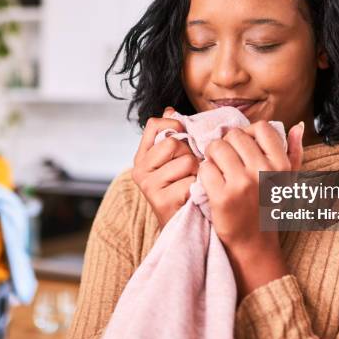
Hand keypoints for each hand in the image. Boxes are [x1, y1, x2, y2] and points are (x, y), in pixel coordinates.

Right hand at [131, 107, 198, 226]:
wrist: (182, 228)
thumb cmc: (181, 190)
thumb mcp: (175, 162)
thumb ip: (172, 137)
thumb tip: (171, 109)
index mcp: (142, 157)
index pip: (154, 124)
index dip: (174, 125)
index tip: (184, 135)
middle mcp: (140, 170)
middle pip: (174, 143)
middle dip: (190, 155)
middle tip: (190, 171)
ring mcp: (149, 186)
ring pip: (186, 161)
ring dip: (197, 173)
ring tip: (192, 185)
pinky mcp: (161, 201)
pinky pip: (191, 181)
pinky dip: (197, 189)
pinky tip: (192, 197)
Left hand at [199, 120, 304, 298]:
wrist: (254, 244)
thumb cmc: (269, 209)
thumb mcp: (288, 181)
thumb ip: (294, 152)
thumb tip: (298, 125)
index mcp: (281, 165)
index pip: (260, 128)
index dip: (247, 135)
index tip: (243, 149)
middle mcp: (263, 172)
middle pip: (233, 136)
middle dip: (226, 145)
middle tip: (225, 161)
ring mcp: (242, 184)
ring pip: (216, 148)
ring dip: (212, 157)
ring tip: (217, 170)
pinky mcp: (222, 196)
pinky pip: (205, 168)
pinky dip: (204, 174)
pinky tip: (211, 184)